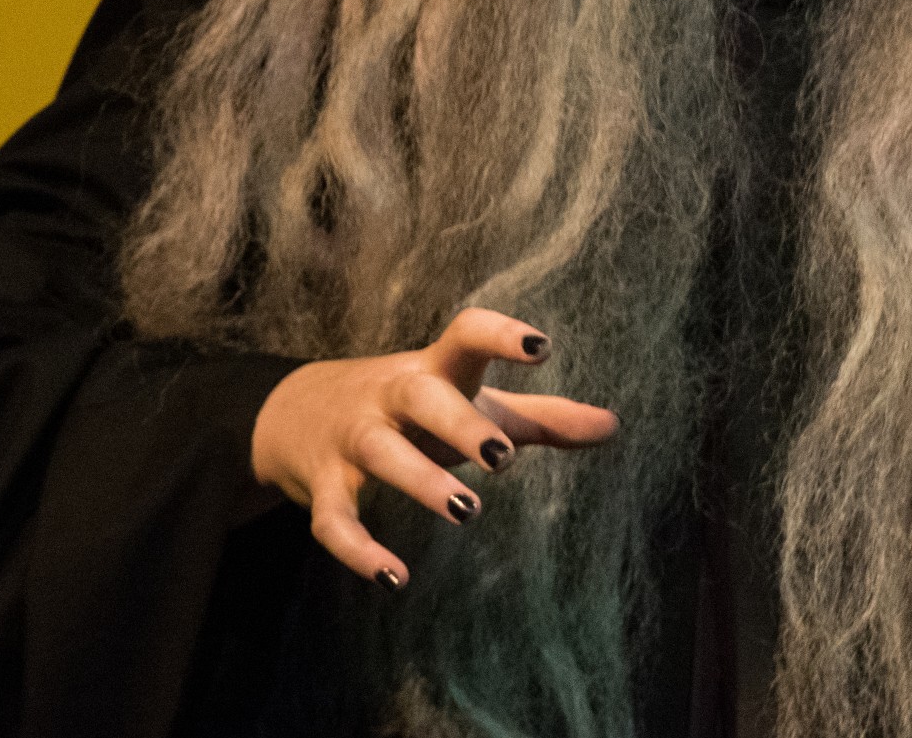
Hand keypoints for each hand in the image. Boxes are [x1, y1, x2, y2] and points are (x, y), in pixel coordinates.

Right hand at [251, 307, 619, 586]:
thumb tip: (614, 426)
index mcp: (436, 370)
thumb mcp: (475, 402)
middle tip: (502, 457)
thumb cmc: (417, 409)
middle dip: (459, 423)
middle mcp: (392, 396)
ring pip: (380, 453)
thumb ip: (544, 417)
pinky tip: (396, 578)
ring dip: (419, 480)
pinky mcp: (323, 485)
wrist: (297, 412)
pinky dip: (359, 549)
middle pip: (422, 396)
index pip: (466, 334)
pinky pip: (334, 519)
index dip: (501, 335)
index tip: (541, 347)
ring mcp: (353, 438)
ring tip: (467, 510)